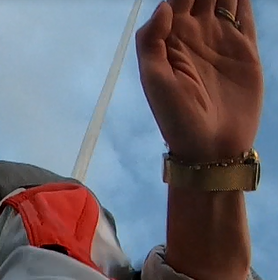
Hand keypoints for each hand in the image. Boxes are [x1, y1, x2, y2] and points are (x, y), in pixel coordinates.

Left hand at [136, 0, 262, 160]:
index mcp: (169, 40)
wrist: (210, 145)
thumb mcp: (154, 81)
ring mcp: (220, 39)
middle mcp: (194, 35)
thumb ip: (152, 42)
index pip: (175, 0)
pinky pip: (245, 14)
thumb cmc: (175, 117)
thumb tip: (164, 6)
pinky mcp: (244, 49)